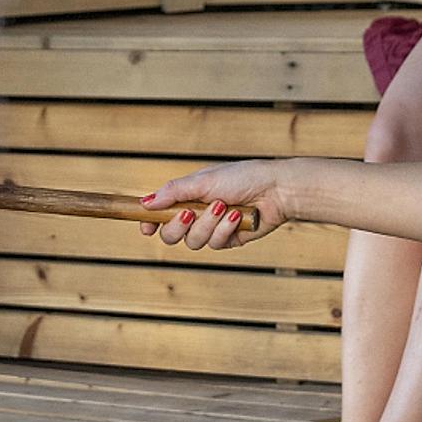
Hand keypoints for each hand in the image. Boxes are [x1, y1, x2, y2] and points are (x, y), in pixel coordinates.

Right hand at [140, 160, 291, 250]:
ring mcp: (212, 229)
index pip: (160, 215)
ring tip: (224, 207)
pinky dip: (225, 229)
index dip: (150, 222)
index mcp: (187, 197)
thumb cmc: (242, 177)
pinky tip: (237, 215)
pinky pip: (216, 244)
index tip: (147, 227)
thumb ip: (173, 192)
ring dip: (208, 224)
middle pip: (170, 235)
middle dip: (178, 226)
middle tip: (190, 213)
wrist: (276, 189)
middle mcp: (197, 215)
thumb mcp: (203, 180)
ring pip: (193, 242)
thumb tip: (145, 202)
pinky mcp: (229, 240)